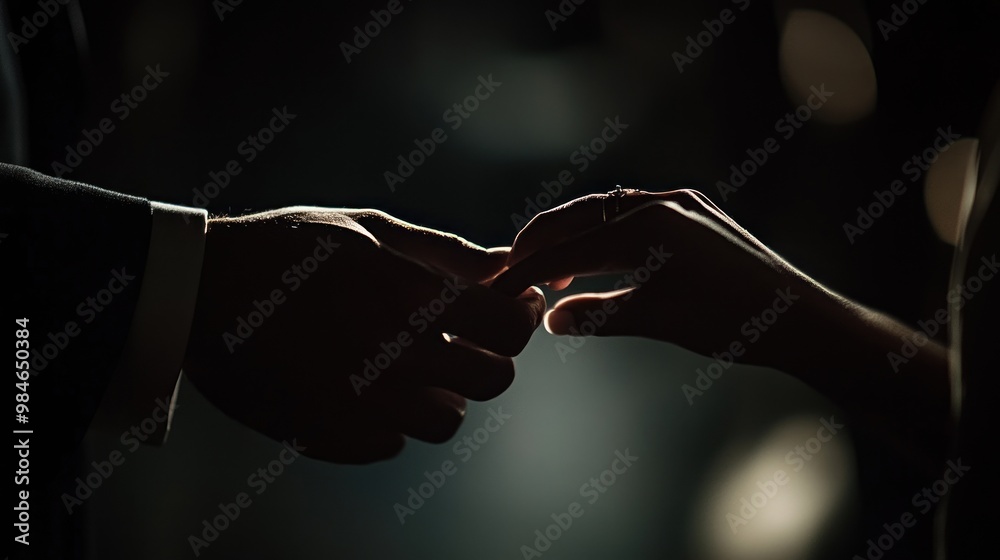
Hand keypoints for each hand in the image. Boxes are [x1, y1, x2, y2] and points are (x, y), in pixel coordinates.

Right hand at [183, 207, 544, 463]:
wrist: (199, 292)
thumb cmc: (287, 248)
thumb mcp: (366, 229)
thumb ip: (444, 252)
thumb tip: (505, 264)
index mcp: (408, 296)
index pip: (508, 330)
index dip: (516, 321)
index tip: (508, 312)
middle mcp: (393, 355)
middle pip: (491, 381)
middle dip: (486, 358)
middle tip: (460, 339)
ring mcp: (361, 403)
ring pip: (446, 421)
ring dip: (441, 394)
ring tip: (409, 365)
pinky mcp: (330, 435)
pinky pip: (392, 444)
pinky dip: (391, 420)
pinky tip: (365, 387)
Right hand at [493, 189, 949, 471]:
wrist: (802, 319)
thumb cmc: (732, 324)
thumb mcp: (657, 321)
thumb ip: (598, 316)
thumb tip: (549, 318)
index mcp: (649, 227)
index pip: (570, 247)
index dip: (530, 269)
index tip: (499, 288)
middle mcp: (662, 203)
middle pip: (581, 216)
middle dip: (542, 242)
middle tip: (512, 270)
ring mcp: (681, 203)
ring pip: (606, 211)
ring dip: (573, 238)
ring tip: (552, 274)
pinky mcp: (695, 212)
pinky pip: (633, 214)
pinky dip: (605, 235)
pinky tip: (598, 260)